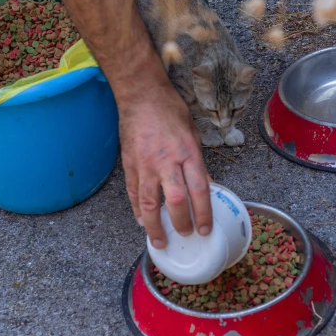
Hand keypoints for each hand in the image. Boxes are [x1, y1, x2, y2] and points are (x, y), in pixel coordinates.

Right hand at [120, 83, 212, 247]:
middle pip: (176, 201)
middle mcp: (167, 161)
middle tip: (186, 235)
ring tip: (160, 240)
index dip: (204, 213)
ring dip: (155, 226)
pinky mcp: (129, 164)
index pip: (200, 190)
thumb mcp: (193, 134)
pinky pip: (133, 192)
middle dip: (182, 223)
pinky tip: (142, 221)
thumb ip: (198, 163)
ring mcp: (146, 164)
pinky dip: (137, 209)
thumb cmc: (170, 111)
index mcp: (188, 153)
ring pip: (150, 203)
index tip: (205, 228)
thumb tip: (205, 186)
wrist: (141, 95)